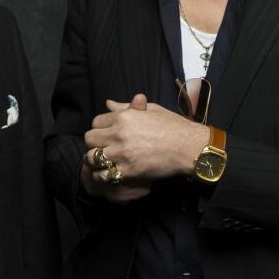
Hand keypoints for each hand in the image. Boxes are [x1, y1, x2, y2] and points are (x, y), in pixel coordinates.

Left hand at [83, 93, 208, 182]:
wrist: (188, 147)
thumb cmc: (174, 126)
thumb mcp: (151, 110)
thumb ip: (126, 107)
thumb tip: (108, 103)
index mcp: (124, 117)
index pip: (96, 122)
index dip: (101, 128)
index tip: (109, 134)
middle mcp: (119, 134)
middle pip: (90, 139)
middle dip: (96, 143)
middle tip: (106, 148)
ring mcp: (122, 153)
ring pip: (92, 157)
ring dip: (97, 160)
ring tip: (107, 161)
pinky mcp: (127, 171)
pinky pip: (103, 174)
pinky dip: (105, 175)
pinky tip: (113, 173)